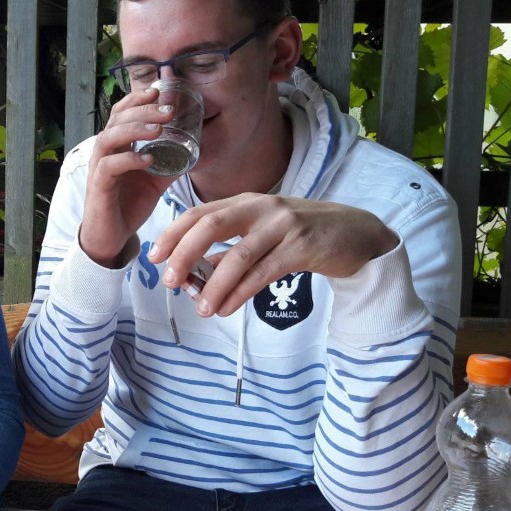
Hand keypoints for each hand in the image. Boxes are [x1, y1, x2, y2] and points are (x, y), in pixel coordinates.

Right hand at [80, 86, 179, 265]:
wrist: (110, 238)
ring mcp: (99, 168)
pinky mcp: (98, 187)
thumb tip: (194, 150)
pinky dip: (129, 159)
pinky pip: (110, 166)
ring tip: (158, 129)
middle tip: (168, 110)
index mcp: (117, 146)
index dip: (137, 99)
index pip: (121, 113)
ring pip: (109, 138)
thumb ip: (170, 163)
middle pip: (117, 119)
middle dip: (143, 110)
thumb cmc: (128, 205)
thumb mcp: (155, 180)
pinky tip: (148, 159)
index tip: (159, 91)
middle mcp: (105, 153)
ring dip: (134, 129)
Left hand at [148, 193, 397, 316]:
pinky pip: (263, 273)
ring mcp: (282, 225)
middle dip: (185, 254)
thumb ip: (229, 251)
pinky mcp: (301, 246)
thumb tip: (194, 276)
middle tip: (170, 281)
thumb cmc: (301, 235)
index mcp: (244, 202)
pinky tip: (227, 309)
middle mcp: (260, 207)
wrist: (356, 234)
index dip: (173, 234)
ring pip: (238, 255)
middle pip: (211, 226)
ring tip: (202, 309)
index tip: (154, 256)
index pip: (199, 213)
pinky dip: (240, 293)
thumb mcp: (261, 235)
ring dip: (215, 285)